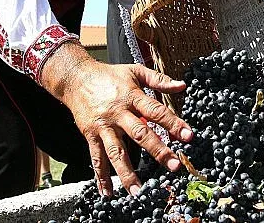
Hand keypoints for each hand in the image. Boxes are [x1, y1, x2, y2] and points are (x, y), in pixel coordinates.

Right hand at [40, 43, 191, 196]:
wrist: (75, 78)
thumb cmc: (109, 75)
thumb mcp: (136, 71)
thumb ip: (159, 80)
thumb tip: (182, 86)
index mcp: (132, 97)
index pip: (156, 111)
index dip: (173, 124)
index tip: (188, 136)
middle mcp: (118, 114)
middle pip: (140, 134)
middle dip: (158, 151)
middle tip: (173, 166)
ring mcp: (104, 127)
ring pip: (116, 152)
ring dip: (127, 173)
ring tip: (139, 191)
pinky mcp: (90, 136)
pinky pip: (96, 159)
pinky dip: (101, 177)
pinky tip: (107, 193)